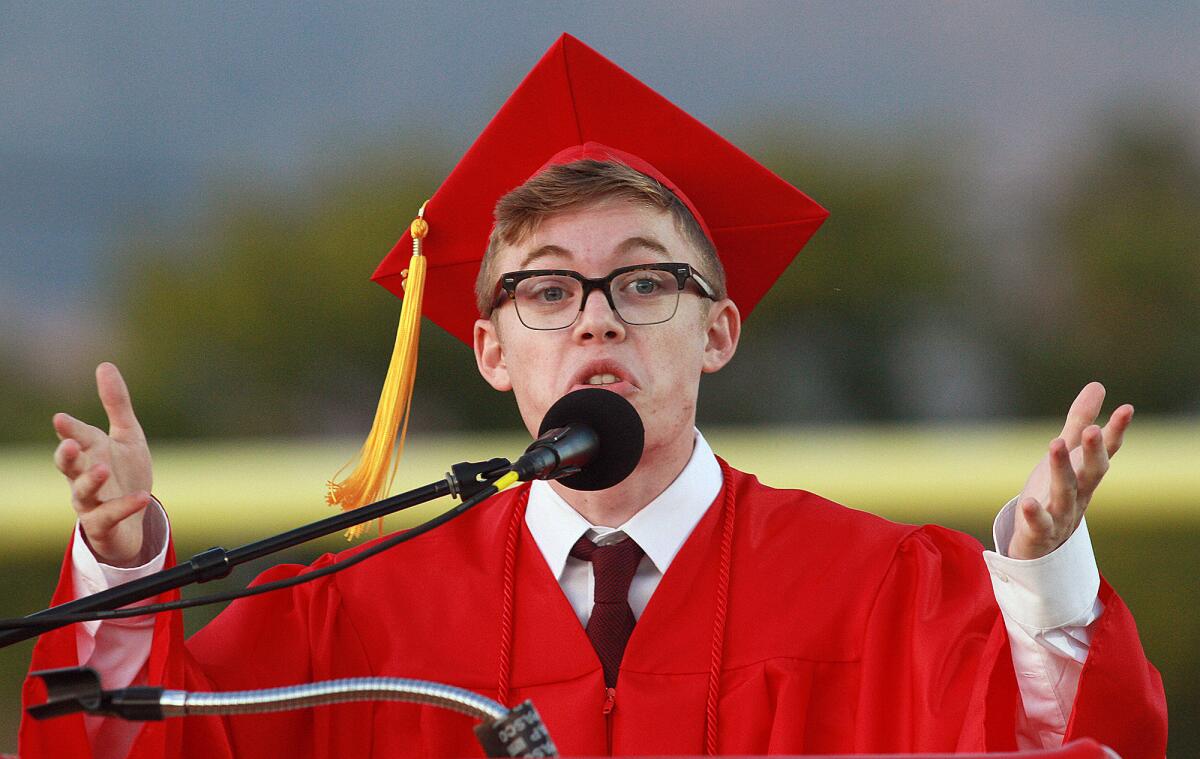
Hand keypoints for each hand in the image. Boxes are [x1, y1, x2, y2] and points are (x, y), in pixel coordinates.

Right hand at [52, 362, 153, 566]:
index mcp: (90, 452)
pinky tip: (143, 497)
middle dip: (66, 455)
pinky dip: (124, 506)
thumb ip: (117, 404)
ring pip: (81, 493)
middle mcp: (83, 476)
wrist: (134, 519)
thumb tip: (104, 364)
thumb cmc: (126, 474)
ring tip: (101, 469)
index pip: (77, 437)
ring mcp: (91, 501)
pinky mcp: (103, 523)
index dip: (70, 429)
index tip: (61, 419)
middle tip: (69, 444)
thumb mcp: (128, 436)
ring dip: (89, 481)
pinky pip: (110, 516)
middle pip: (68, 466)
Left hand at [1009, 382, 1131, 559]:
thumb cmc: (1055, 492)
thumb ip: (1079, 422)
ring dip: (1061, 470)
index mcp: (1086, 474)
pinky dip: (1036, 515)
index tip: (1126, 408)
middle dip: (1093, 451)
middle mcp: (1080, 494)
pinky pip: (1040, 524)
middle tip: (1092, 430)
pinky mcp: (1040, 532)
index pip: (1105, 451)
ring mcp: (1062, 514)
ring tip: (1054, 444)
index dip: (1116, 431)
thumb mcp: (1066, 454)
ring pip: (1065, 492)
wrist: (1041, 543)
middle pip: (1091, 472)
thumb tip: (1098, 385)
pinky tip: (1028, 503)